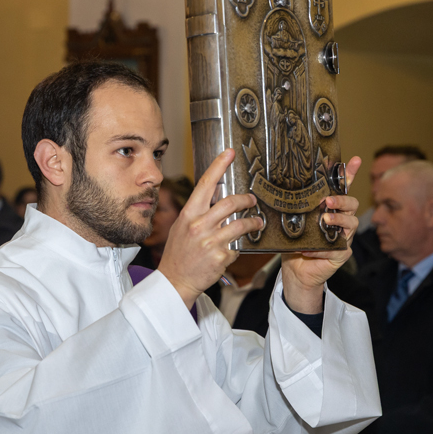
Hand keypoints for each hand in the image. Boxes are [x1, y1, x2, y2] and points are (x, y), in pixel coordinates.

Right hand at [159, 149, 260, 307]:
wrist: (175, 280)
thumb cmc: (179, 253)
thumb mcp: (182, 227)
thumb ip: (198, 213)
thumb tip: (215, 198)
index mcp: (189, 214)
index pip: (206, 184)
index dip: (219, 165)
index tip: (229, 153)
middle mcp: (199, 225)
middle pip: (230, 202)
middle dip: (246, 199)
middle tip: (252, 200)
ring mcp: (211, 241)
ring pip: (241, 224)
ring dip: (253, 222)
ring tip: (257, 222)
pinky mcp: (221, 256)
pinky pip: (238, 246)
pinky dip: (240, 246)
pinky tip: (237, 247)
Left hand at [280, 156, 361, 313]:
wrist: (296, 270)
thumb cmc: (294, 242)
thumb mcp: (291, 221)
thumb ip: (292, 208)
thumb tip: (277, 188)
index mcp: (329, 208)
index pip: (342, 188)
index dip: (349, 174)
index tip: (354, 160)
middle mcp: (340, 220)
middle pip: (351, 203)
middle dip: (341, 199)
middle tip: (327, 200)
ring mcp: (344, 236)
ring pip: (351, 223)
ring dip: (338, 220)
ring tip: (324, 220)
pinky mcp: (342, 253)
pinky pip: (339, 247)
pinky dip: (323, 248)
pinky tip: (310, 249)